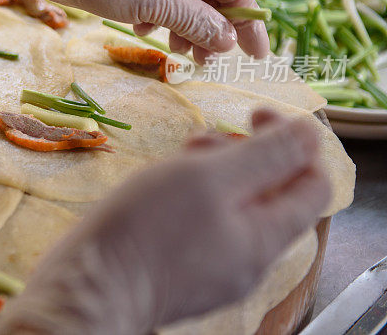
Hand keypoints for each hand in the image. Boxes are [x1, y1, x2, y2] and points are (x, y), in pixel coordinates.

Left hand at [0, 0, 269, 62]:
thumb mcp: (157, 2)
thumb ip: (198, 22)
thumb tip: (229, 42)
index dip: (250, 25)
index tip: (258, 57)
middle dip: (210, 31)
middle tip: (203, 62)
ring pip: (182, 3)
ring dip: (183, 29)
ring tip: (173, 50)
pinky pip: (157, 1)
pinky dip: (156, 19)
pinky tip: (141, 30)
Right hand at [0, 109, 329, 333]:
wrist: (87, 286)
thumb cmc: (145, 230)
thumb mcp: (209, 178)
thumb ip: (266, 156)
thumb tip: (309, 134)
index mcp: (265, 237)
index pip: (312, 183)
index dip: (294, 141)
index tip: (255, 113)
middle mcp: (249, 259)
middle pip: (272, 194)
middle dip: (247, 153)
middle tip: (204, 139)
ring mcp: (215, 267)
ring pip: (235, 208)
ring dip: (216, 172)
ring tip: (179, 158)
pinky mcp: (183, 268)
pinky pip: (207, 225)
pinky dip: (195, 197)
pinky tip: (163, 187)